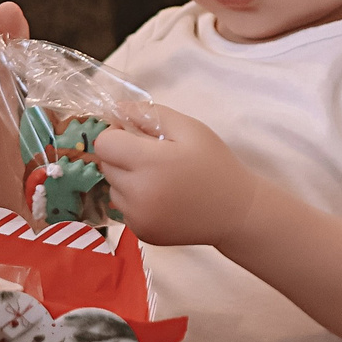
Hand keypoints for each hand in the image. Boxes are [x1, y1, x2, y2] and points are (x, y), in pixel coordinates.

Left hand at [91, 106, 255, 247]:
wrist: (236, 212)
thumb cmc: (214, 164)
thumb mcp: (189, 128)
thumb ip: (149, 114)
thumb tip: (116, 109)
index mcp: (149, 163)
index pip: (104, 144)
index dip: (116, 134)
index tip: (135, 135)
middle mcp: (137, 194)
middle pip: (106, 165)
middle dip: (121, 157)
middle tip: (152, 157)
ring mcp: (138, 217)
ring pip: (112, 188)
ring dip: (126, 180)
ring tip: (158, 179)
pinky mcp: (142, 233)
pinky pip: (124, 208)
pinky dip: (134, 201)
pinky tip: (161, 198)